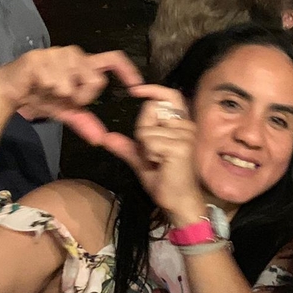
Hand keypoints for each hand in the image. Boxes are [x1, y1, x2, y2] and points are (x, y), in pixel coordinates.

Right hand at [0, 47, 148, 156]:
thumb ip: (85, 122)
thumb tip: (101, 140)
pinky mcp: (39, 57)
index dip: (128, 71)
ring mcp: (56, 53)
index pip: (113, 60)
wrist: (9, 91)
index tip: (137, 87)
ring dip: (62, 95)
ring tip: (48, 90)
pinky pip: (54, 81)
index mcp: (84, 64)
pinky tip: (37, 85)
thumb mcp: (66, 112)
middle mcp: (74, 54)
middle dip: (84, 97)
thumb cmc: (42, 96)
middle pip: (96, 80)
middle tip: (67, 99)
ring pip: (73, 83)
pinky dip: (47, 90)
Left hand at [112, 84, 204, 222]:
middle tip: (153, 152)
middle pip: (152, 110)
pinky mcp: (180, 146)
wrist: (178, 201)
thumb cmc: (165, 180)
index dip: (152, 90)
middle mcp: (186, 126)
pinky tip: (161, 164)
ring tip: (159, 161)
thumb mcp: (142, 160)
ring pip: (146, 130)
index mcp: (181, 125)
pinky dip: (148, 154)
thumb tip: (106, 137)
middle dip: (144, 130)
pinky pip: (149, 141)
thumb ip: (127, 146)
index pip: (170, 95)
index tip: (135, 90)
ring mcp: (185, 135)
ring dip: (145, 147)